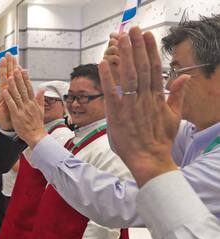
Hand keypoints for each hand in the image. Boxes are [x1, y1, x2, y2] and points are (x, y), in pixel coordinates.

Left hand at [1, 65, 46, 147]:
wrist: (36, 136)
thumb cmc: (37, 124)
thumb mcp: (41, 110)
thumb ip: (40, 99)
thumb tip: (42, 89)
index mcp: (33, 103)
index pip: (29, 88)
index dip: (26, 78)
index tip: (23, 70)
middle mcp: (28, 105)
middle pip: (23, 89)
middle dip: (19, 78)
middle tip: (16, 68)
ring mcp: (23, 110)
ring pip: (17, 95)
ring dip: (13, 86)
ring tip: (9, 76)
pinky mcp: (17, 116)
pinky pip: (12, 105)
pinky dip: (8, 97)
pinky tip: (4, 91)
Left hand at [98, 27, 186, 186]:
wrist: (149, 160)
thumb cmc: (159, 140)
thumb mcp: (174, 117)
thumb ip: (177, 96)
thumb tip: (184, 77)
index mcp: (157, 98)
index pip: (154, 68)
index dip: (149, 50)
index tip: (146, 36)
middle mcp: (144, 98)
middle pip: (141, 67)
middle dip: (136, 47)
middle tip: (131, 29)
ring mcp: (130, 106)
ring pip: (128, 76)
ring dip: (123, 56)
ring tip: (119, 39)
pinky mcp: (117, 115)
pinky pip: (112, 92)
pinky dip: (108, 78)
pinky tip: (103, 64)